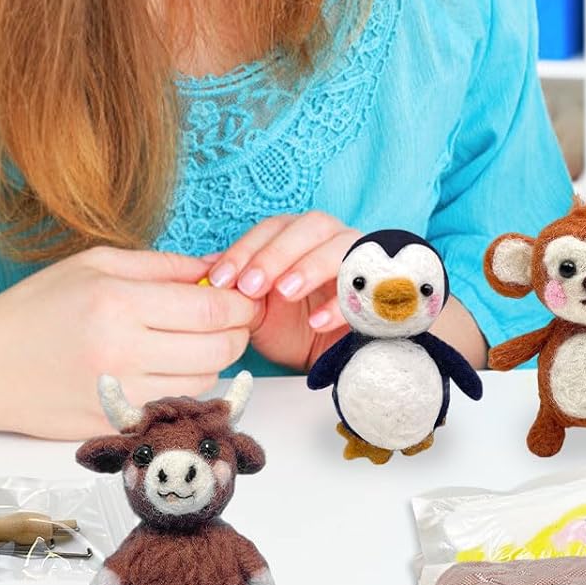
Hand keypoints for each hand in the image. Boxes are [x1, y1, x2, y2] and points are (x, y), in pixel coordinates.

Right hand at [0, 245, 259, 438]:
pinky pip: (175, 407)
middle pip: (218, 349)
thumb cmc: (38, 306)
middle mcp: (122, 353)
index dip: (240, 303)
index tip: (246, 296)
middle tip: (231, 318)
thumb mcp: (97, 264)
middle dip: (237, 332)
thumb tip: (217, 267)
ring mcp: (118, 396)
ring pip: (204, 382)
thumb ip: (163, 266)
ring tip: (195, 340)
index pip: (210, 309)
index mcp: (119, 304)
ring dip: (214, 361)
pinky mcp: (114, 427)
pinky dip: (186, 388)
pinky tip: (171, 368)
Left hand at [202, 211, 355, 371]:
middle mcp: (333, 237)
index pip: (273, 227)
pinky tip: (318, 322)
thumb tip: (201, 272)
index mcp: (301, 235)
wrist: (334, 358)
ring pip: (340, 246)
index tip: (220, 279)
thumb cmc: (296, 328)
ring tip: (285, 293)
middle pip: (309, 226)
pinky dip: (341, 303)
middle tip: (250, 286)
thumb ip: (238, 289)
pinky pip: (367, 287)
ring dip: (310, 267)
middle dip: (276, 254)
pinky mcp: (384, 289)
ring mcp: (362, 259)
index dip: (246, 249)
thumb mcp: (261, 311)